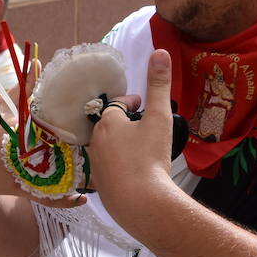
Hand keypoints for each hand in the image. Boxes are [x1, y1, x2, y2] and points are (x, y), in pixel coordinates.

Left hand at [88, 50, 176, 219]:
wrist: (142, 205)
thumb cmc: (150, 159)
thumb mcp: (159, 118)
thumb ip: (158, 85)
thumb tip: (160, 52)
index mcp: (107, 123)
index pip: (117, 105)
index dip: (131, 102)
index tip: (143, 104)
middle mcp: (95, 142)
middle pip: (110, 126)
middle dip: (124, 123)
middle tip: (143, 125)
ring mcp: (95, 166)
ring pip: (107, 148)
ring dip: (121, 145)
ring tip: (140, 148)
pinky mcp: (99, 187)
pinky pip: (109, 170)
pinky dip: (120, 166)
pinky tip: (135, 172)